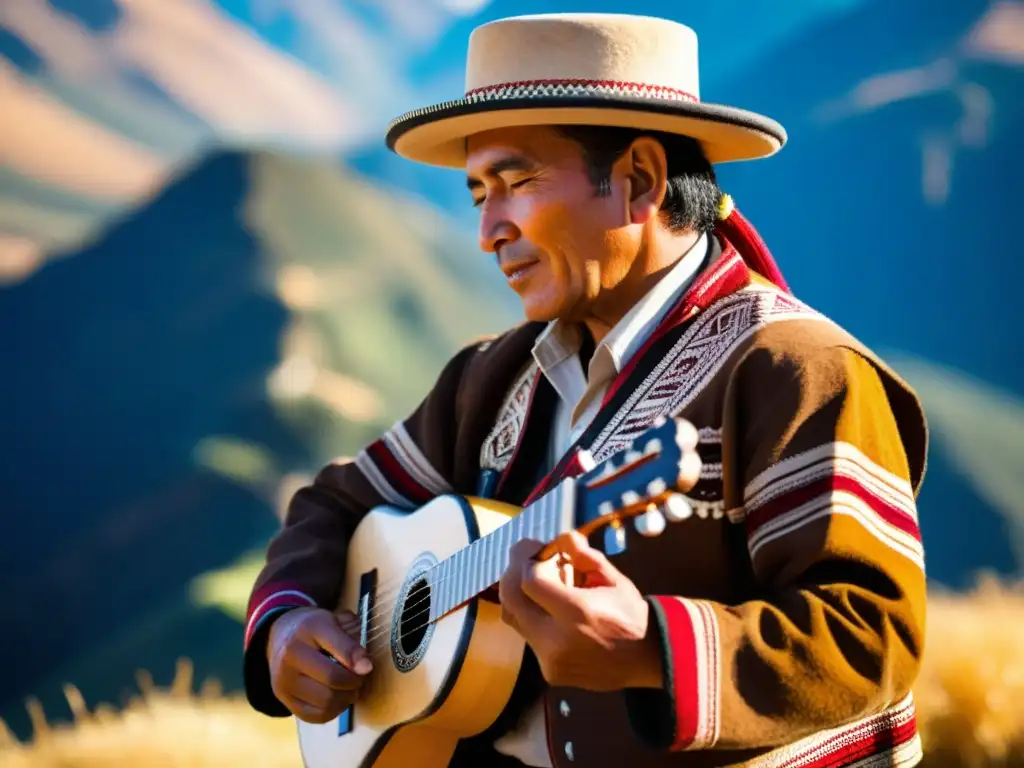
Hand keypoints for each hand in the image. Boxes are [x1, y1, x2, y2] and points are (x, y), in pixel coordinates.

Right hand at [267, 606, 372, 722]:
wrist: (280, 637)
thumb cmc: (316, 629)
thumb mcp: (335, 619)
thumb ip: (353, 635)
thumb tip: (364, 666)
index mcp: (309, 629)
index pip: (340, 648)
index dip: (359, 661)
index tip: (369, 668)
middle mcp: (291, 655)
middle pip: (333, 679)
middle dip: (354, 682)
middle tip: (360, 678)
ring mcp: (284, 680)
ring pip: (325, 701)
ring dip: (345, 699)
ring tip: (349, 689)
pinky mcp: (284, 699)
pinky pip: (316, 716)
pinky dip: (333, 711)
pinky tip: (337, 699)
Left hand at [498, 531, 661, 691]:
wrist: (647, 660)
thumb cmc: (630, 614)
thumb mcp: (614, 579)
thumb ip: (585, 556)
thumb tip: (563, 537)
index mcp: (578, 614)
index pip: (530, 581)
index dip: (528, 559)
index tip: (537, 548)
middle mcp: (558, 641)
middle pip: (511, 599)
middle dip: (515, 573)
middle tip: (529, 559)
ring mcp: (550, 661)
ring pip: (513, 618)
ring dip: (520, 595)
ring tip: (541, 583)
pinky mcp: (550, 672)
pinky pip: (527, 635)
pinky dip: (532, 616)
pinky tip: (551, 609)